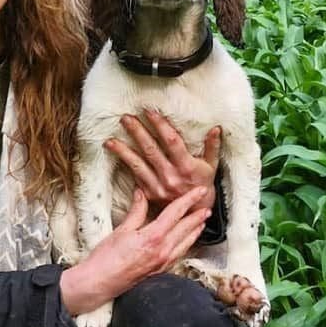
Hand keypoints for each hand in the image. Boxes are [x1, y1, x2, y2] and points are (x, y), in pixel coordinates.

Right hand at [59, 187, 210, 315]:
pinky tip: (187, 241)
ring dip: (195, 230)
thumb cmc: (106, 258)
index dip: (189, 200)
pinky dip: (187, 244)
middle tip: (206, 205)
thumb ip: (136, 211)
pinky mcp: (160, 270)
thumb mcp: (121, 230)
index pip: (176, 213)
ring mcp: (163, 262)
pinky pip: (179, 254)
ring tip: (202, 222)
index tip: (199, 191)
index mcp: (153, 237)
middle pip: (186, 229)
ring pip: (186, 243)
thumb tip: (142, 194)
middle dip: (197, 216)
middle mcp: (163, 250)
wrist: (100, 283)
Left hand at [105, 111, 219, 215]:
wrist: (194, 214)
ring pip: (138, 164)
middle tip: (126, 118)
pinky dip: (125, 164)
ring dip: (123, 151)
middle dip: (137, 132)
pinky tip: (115, 153)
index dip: (160, 125)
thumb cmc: (203, 185)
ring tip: (110, 140)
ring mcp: (158, 186)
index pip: (171, 141)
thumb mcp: (212, 167)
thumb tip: (216, 128)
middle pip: (151, 150)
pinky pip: (135, 176)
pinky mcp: (149, 193)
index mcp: (186, 166)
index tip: (150, 111)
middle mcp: (170, 176)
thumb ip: (212, 147)